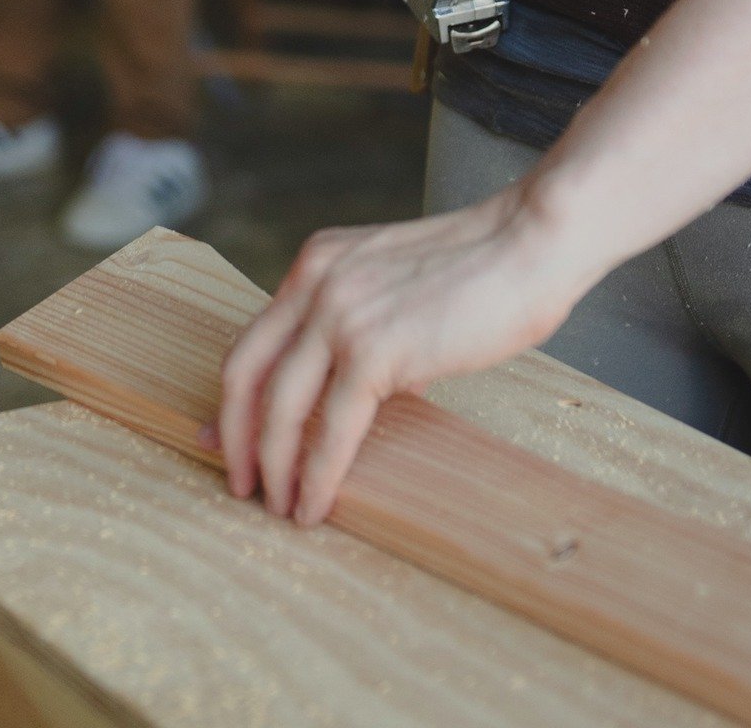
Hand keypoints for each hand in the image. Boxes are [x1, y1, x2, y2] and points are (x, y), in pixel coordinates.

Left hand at [211, 187, 598, 527]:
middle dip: (234, 436)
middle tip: (240, 482)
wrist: (528, 245)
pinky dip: (317, 475)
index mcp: (315, 263)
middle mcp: (314, 282)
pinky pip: (331, 428)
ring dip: (272, 465)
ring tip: (279, 506)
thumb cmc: (481, 270)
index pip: (252, 337)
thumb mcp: (395, 287)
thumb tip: (351, 397)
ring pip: (278, 405)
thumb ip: (363, 330)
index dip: (233, 398)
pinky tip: (316, 505)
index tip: (222, 437)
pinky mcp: (374, 349)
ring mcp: (340, 313)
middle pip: (243, 371)